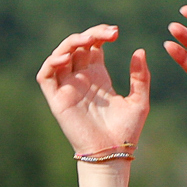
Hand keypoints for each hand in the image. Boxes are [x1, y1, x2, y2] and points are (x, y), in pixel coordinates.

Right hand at [34, 24, 148, 156]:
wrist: (112, 154)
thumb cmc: (126, 132)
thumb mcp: (140, 101)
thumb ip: (140, 77)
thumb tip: (140, 51)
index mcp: (98, 76)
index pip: (93, 45)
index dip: (100, 34)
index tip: (116, 32)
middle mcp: (81, 78)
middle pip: (76, 46)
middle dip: (89, 34)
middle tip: (107, 33)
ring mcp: (67, 88)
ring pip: (59, 55)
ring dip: (70, 43)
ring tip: (87, 40)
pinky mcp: (57, 100)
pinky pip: (45, 76)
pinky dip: (52, 63)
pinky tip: (67, 58)